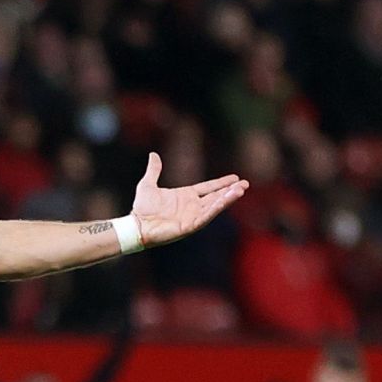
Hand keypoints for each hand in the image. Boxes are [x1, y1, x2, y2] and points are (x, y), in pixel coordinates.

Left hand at [130, 152, 246, 246]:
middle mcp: (192, 206)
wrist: (136, 226)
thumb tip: (153, 155)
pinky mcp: (190, 226)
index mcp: (185, 196)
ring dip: (228, 198)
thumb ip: (154, 170)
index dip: (221, 183)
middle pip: (216, 197)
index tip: (235, 177)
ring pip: (214, 206)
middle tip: (245, 184)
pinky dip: (217, 208)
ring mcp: (192, 216)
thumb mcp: (148, 184)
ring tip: (240, 190)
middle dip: (231, 191)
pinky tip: (226, 200)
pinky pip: (206, 216)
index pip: (208, 188)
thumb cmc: (142, 209)